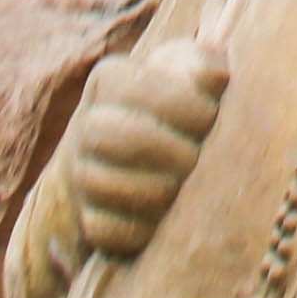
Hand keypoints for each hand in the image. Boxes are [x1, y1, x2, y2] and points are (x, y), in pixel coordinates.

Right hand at [59, 39, 229, 259]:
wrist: (137, 160)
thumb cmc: (176, 108)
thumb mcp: (187, 76)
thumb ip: (202, 67)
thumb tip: (216, 78)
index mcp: (109, 80)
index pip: (135, 87)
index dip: (181, 103)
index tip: (209, 114)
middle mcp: (85, 125)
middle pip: (118, 138)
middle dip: (170, 150)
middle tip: (196, 156)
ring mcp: (81, 175)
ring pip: (108, 187)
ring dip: (158, 190)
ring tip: (183, 186)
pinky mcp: (88, 219)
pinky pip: (108, 230)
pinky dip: (140, 230)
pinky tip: (162, 218)